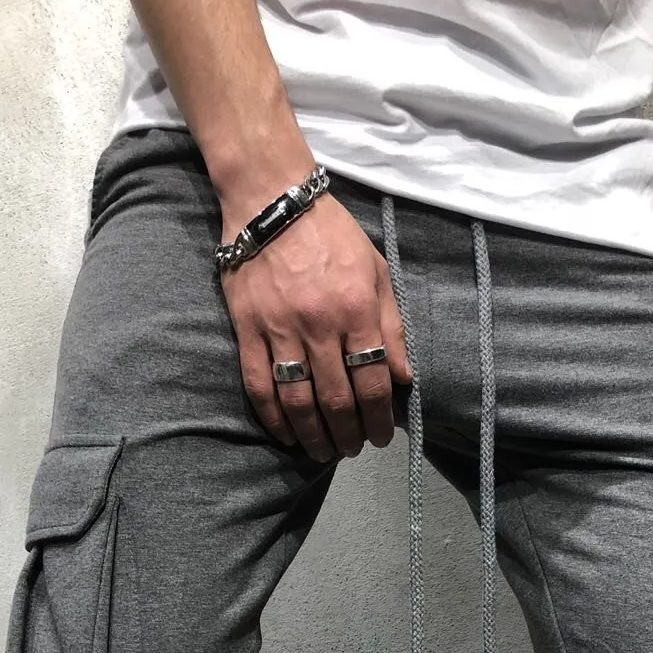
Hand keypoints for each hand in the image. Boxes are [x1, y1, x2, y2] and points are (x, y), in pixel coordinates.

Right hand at [219, 190, 412, 462]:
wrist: (271, 199)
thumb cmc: (331, 235)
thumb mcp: (376, 271)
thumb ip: (393, 325)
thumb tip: (405, 377)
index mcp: (356, 309)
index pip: (373, 380)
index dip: (379, 417)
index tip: (381, 436)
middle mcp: (320, 324)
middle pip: (338, 398)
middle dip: (349, 433)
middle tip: (353, 450)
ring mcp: (280, 328)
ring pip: (298, 400)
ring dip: (313, 435)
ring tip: (323, 452)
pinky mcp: (247, 328)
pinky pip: (259, 385)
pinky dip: (273, 418)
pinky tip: (286, 435)